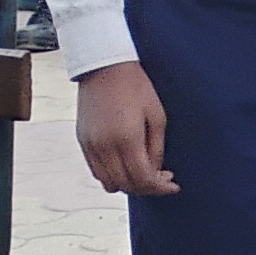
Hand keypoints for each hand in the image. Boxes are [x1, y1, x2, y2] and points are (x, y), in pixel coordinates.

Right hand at [75, 65, 176, 194]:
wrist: (104, 66)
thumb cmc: (136, 88)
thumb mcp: (157, 116)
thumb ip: (156, 149)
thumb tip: (155, 172)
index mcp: (127, 140)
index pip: (143, 179)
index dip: (160, 188)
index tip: (173, 186)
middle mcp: (105, 147)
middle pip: (126, 185)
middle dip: (147, 188)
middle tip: (162, 179)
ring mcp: (90, 145)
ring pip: (108, 183)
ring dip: (128, 185)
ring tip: (144, 173)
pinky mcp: (82, 141)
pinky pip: (96, 171)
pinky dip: (112, 176)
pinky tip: (126, 166)